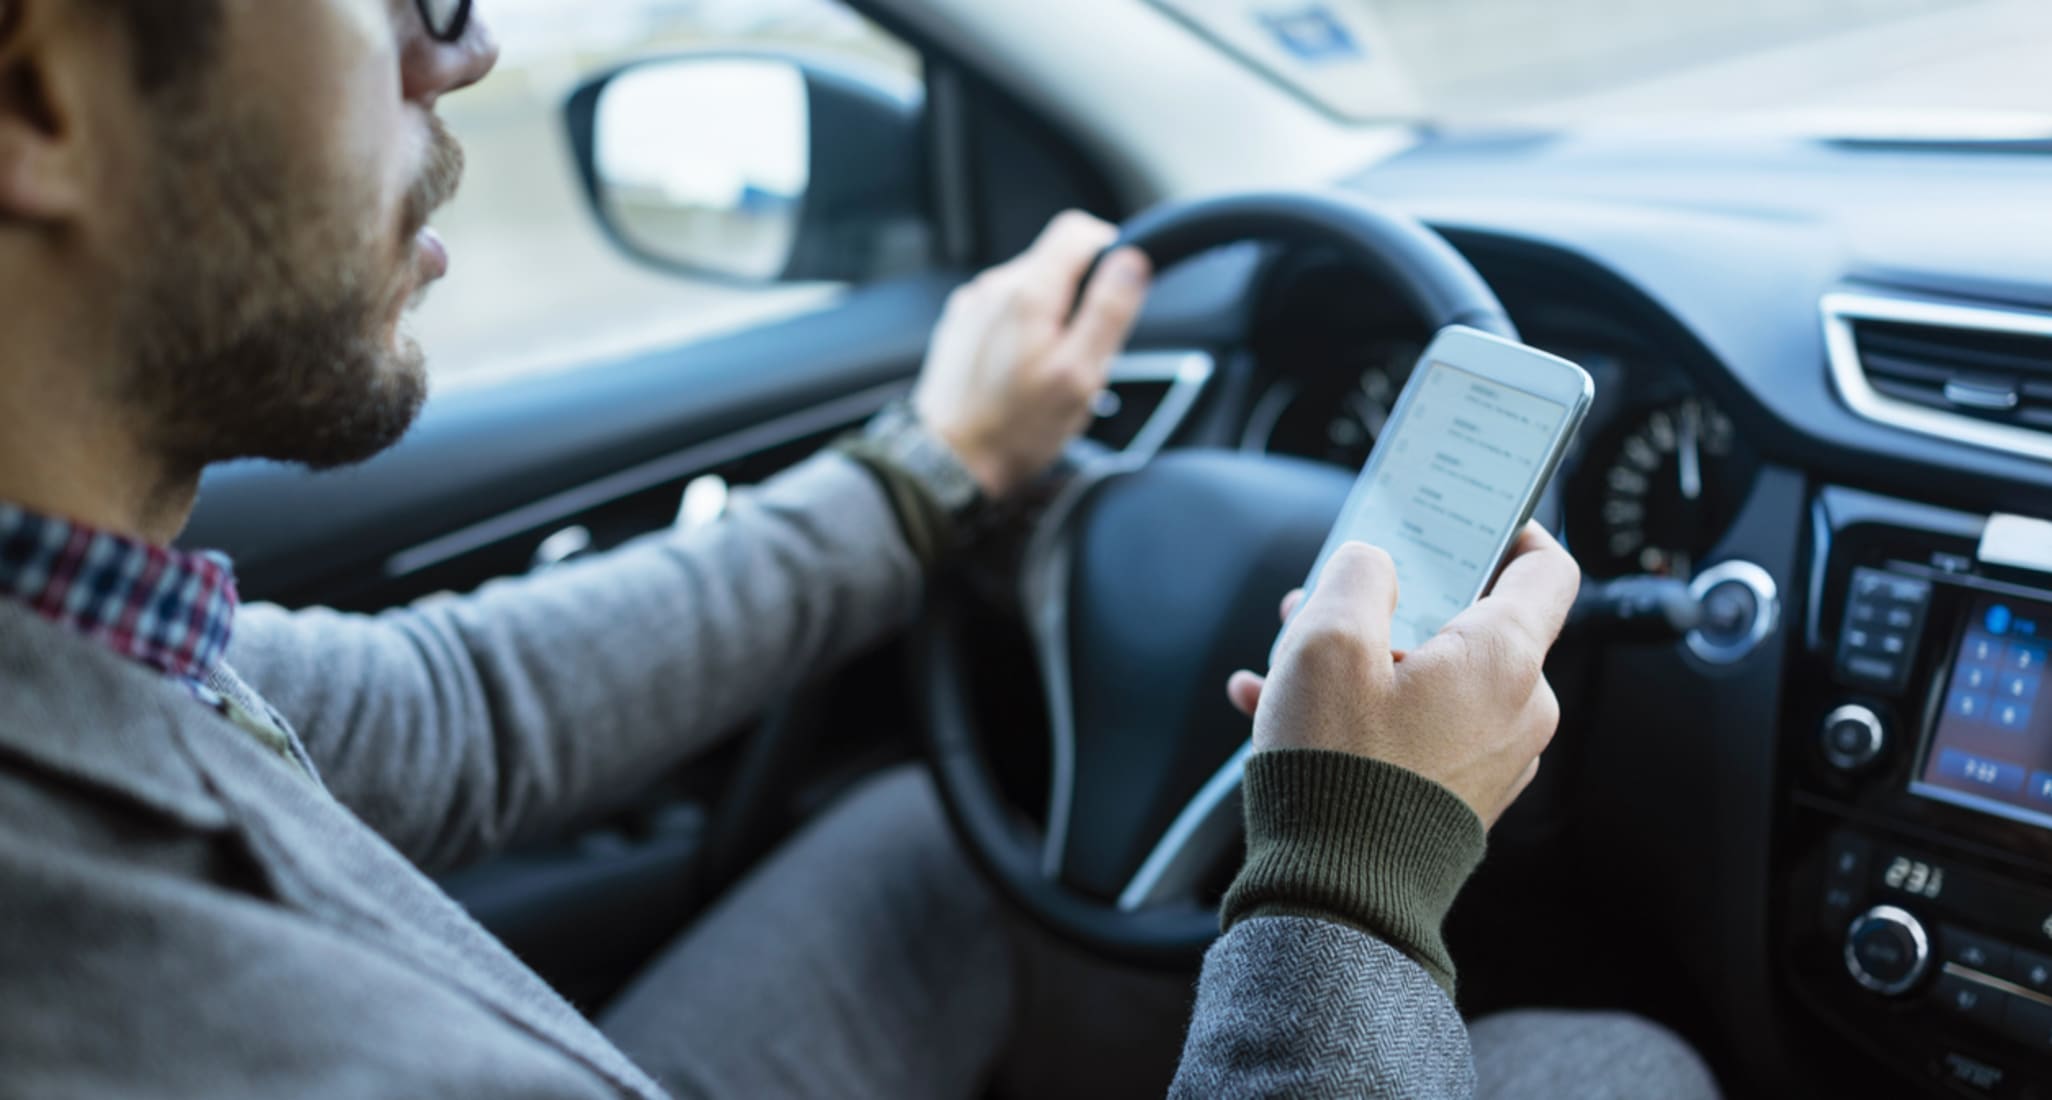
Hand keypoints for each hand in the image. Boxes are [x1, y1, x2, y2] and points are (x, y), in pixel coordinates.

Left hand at [913, 211, 1152, 498]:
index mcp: (1028, 291)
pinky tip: (1020, 373)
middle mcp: (994, 286)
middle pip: (1056, 261)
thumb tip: (1131, 259)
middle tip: (1083, 353)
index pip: (1078, 230)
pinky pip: (1006, 310)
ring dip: (1052, 317)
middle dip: (1081, 297)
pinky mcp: (961, 325)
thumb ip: (1108, 310)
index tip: (1117, 292)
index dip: (1109, 252)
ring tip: (1049, 370)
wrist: (946, 462)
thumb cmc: (1015, 430)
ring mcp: (973, 305)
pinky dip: (1024, 330)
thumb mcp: (1080, 376)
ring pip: (1032, 287)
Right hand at [1226, 524, 1580, 826]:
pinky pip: (1417, 731)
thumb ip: (1357, 576)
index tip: (1470, 516)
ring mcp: (1491, 759)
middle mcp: (1517, 710)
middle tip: (1328, 598)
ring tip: (1286, 659)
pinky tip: (1279, 710)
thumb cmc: (1340, 771)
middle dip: (1393, 602)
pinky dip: (1361, 711)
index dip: (1511, 529)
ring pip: (1432, 677)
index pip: (1547, 569)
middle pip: (1468, 623)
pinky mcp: (1456, 799)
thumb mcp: (1326, 641)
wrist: (1339, 898)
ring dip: (1364, 657)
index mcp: (1505, 660)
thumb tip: (1373, 563)